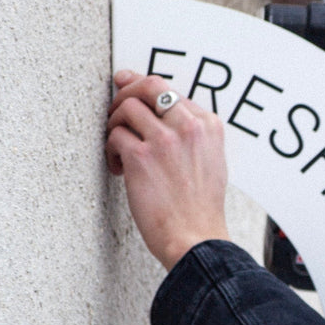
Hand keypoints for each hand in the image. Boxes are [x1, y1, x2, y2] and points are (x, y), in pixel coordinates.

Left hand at [106, 71, 229, 269]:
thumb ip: (194, 137)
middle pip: (148, 86)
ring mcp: (164, 140)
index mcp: (207, 126)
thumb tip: (163, 118)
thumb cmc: (201, 210)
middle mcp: (188, 127)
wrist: (196, 239)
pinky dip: (111, 150)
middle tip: (115, 109)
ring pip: (127, 107)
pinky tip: (119, 168)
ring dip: (114, 123)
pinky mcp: (141, 157)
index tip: (127, 88)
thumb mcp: (213, 163)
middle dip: (125, 91)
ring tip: (117, 146)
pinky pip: (115, 135)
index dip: (143, 87)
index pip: (170, 90)